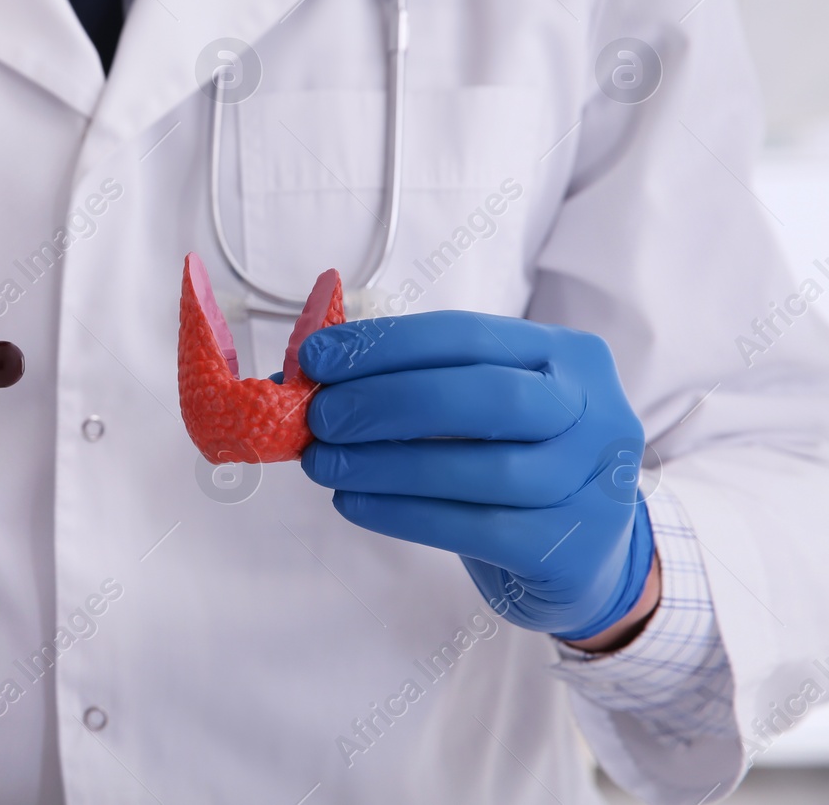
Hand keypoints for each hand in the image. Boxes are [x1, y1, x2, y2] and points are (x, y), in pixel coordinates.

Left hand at [297, 311, 655, 642]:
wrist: (588, 558)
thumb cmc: (517, 462)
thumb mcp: (481, 409)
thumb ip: (410, 383)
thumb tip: (301, 376)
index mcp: (568, 357)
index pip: (466, 335)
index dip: (384, 345)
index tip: (317, 358)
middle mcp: (594, 413)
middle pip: (482, 396)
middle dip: (386, 402)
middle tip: (319, 417)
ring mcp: (590, 484)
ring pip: (478, 468)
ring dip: (383, 464)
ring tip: (324, 464)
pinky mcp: (568, 548)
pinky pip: (473, 528)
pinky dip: (402, 513)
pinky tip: (353, 503)